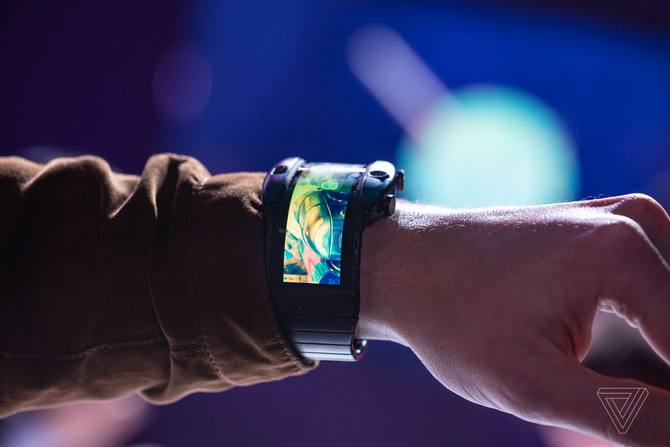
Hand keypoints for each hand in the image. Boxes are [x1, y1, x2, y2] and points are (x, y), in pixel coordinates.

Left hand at [359, 194, 669, 445]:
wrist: (404, 265)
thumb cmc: (453, 321)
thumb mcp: (533, 385)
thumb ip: (631, 416)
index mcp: (624, 255)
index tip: (648, 423)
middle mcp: (633, 224)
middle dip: (659, 378)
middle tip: (622, 404)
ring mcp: (620, 220)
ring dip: (658, 353)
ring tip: (619, 387)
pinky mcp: (604, 230)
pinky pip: (658, 283)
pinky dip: (654, 326)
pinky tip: (628, 356)